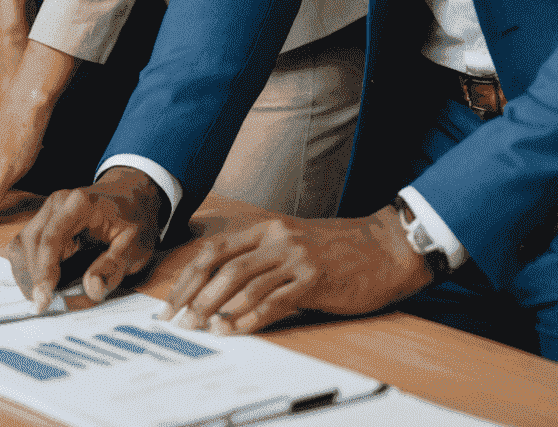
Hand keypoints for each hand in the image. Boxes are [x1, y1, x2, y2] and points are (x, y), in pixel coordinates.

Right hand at [7, 166, 163, 311]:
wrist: (132, 198)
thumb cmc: (134, 221)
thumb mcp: (135, 246)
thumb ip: (113, 267)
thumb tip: (91, 288)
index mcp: (79, 204)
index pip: (51, 238)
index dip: (43, 271)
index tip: (43, 299)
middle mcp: (57, 203)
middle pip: (31, 242)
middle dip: (34, 276)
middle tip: (44, 305)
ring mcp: (48, 211)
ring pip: (22, 244)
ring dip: (28, 273)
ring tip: (43, 297)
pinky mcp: (44, 222)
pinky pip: (25, 245)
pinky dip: (28, 268)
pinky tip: (42, 284)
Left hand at [160, 207, 433, 336]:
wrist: (385, 248)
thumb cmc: (338, 250)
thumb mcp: (292, 242)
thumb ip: (261, 257)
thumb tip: (223, 287)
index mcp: (264, 228)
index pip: (212, 249)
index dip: (188, 275)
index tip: (172, 301)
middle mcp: (275, 238)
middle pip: (220, 265)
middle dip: (194, 294)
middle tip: (177, 319)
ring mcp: (295, 258)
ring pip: (243, 282)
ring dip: (217, 308)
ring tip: (202, 328)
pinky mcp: (314, 281)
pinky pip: (275, 300)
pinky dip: (251, 317)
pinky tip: (237, 330)